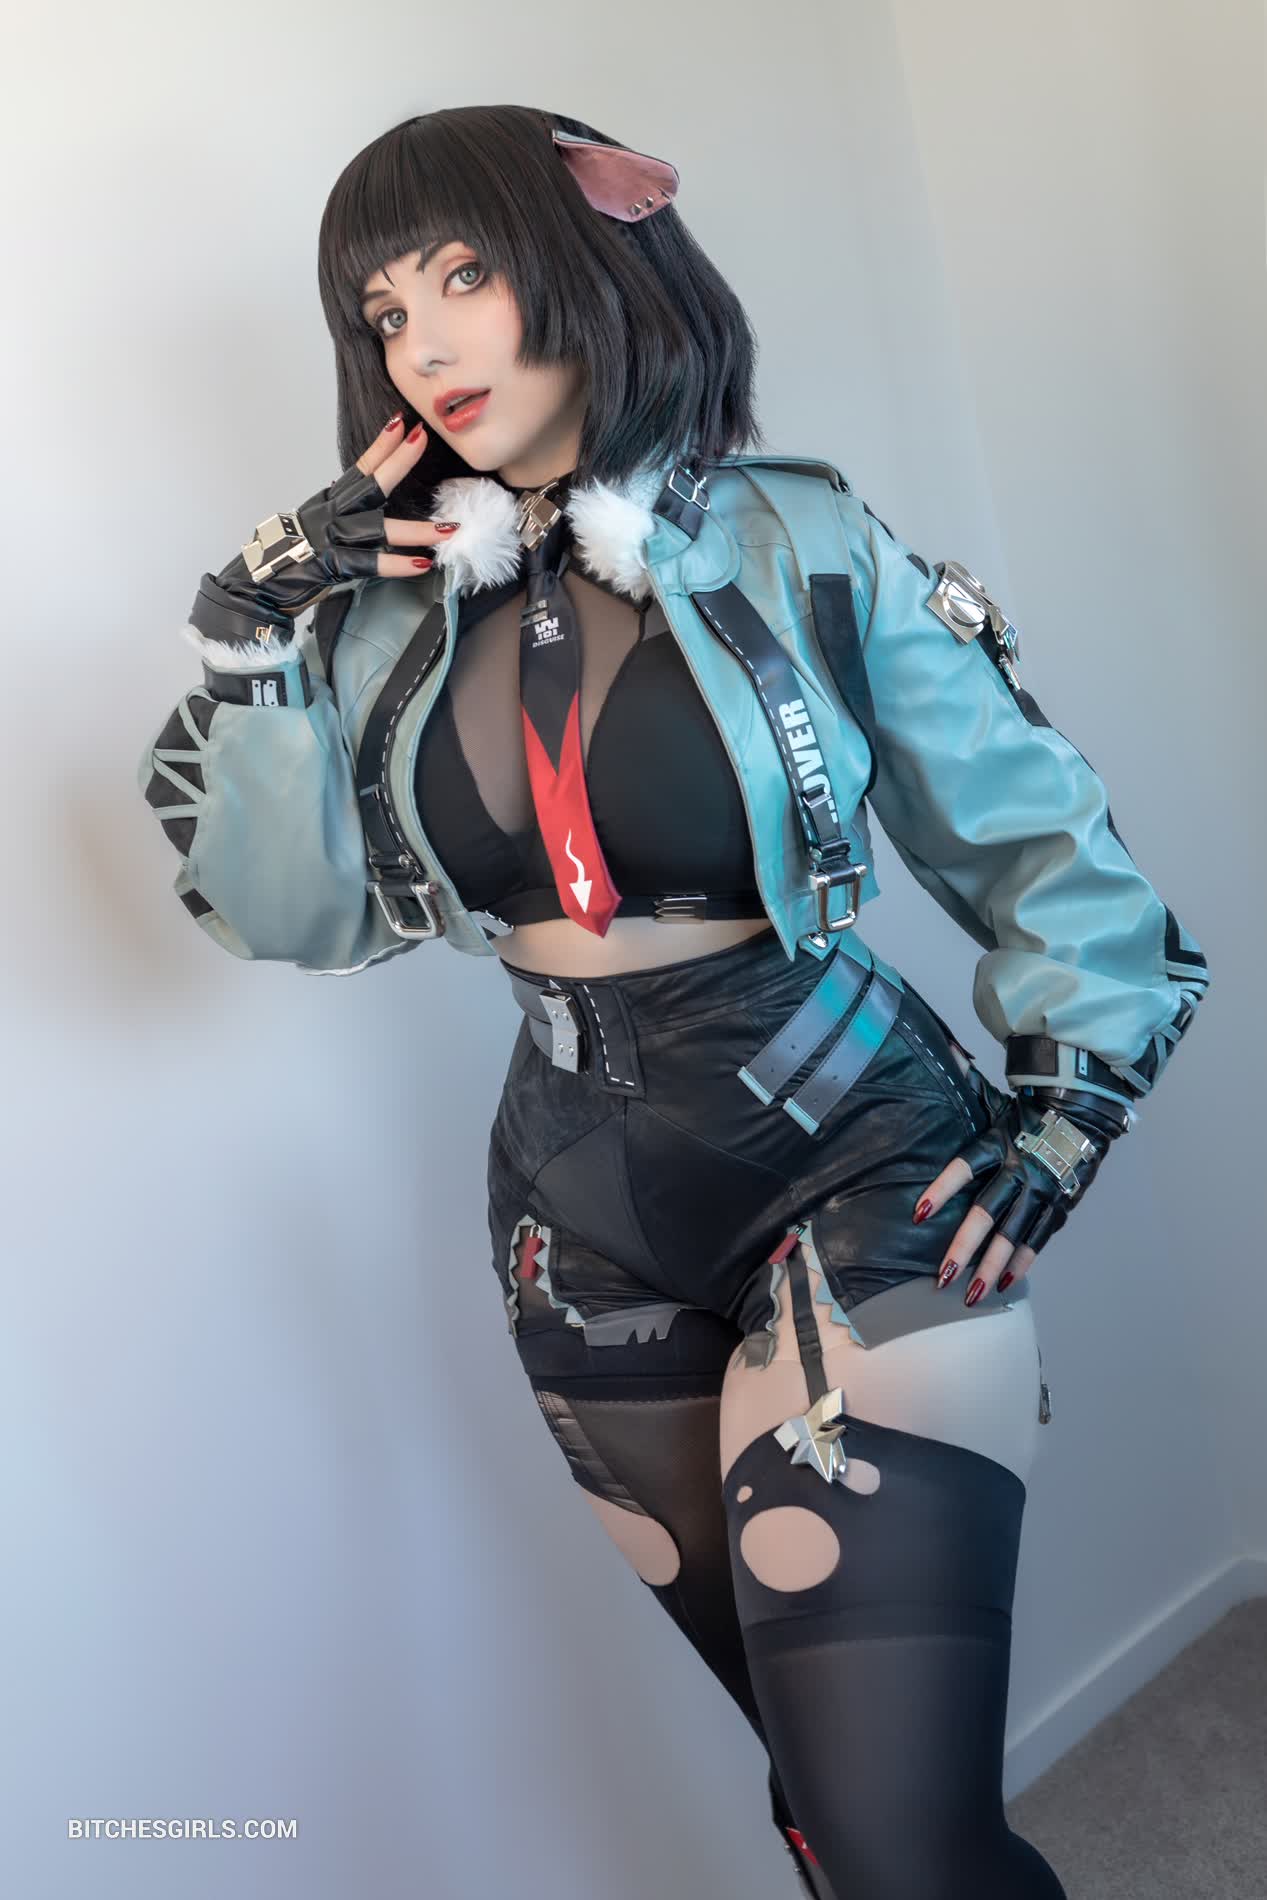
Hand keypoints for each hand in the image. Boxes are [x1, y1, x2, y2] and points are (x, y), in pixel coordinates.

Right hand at [190, 415, 458, 643]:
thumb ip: (344, 521)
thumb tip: (369, 516)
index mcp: (328, 504)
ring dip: (415, 530)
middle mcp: (329, 515)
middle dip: (397, 461)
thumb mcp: (319, 532)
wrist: (255, 587)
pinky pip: (367, 563)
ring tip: (448, 529)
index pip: (358, 470)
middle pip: (368, 485)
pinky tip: (421, 564)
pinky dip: (395, 563)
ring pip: (377, 528)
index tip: (402, 422)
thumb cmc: (288, 563)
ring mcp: (329, 539)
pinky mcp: (329, 565)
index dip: (380, 447)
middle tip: (423, 437)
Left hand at [911, 1086, 1125, 1303]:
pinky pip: (1039, 1238)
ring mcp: (1042, 1190)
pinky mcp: (1060, 1205)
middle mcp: (1019, 1169)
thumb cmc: (1027, 1110)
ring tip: (970, 1295)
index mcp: (998, 1141)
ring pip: (1014, 1235)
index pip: (965, 1166)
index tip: (917, 1212)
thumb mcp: (993, 1097)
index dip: (942, 1189)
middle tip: (942, 1275)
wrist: (1084, 1111)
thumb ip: (964, 1079)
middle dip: (965, 1246)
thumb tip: (942, 1050)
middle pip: (989, 1213)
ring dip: (991, 1266)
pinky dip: (1023, 1262)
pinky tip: (1005, 1283)